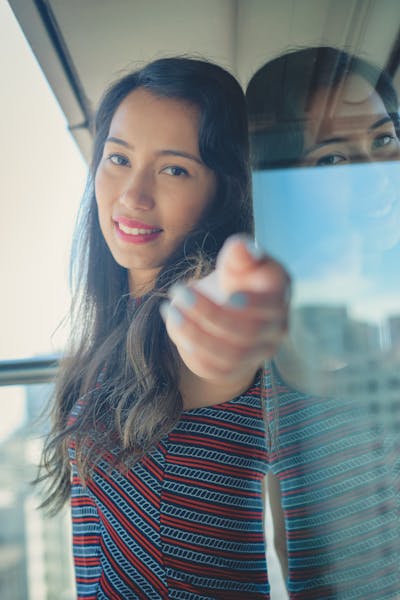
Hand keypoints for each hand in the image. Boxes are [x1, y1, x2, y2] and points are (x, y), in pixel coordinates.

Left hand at [160, 235, 290, 382]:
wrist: (226, 309)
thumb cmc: (235, 279)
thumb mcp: (236, 262)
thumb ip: (239, 254)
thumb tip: (243, 246)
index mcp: (278, 296)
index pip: (272, 304)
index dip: (254, 304)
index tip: (229, 295)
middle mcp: (276, 328)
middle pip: (247, 332)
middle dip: (210, 314)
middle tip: (179, 292)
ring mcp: (257, 353)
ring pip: (229, 355)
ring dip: (195, 334)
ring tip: (170, 309)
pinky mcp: (235, 370)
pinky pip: (215, 370)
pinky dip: (192, 351)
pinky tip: (175, 326)